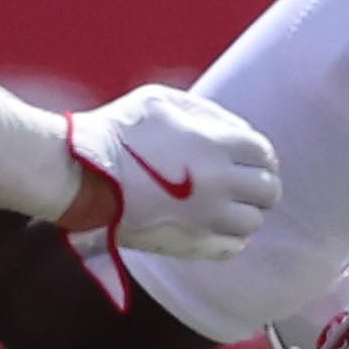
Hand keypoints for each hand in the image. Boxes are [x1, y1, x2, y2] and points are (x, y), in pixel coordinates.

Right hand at [67, 84, 278, 258]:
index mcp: (216, 144)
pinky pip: (232, 247)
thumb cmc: (117, 132)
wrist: (80, 176)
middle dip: (258, 184)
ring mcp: (207, 217)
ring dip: (244, 212)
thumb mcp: (162, 101)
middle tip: (242, 184)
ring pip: (253, 221)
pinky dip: (230, 238)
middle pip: (268, 190)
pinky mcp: (191, 244)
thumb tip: (233, 128)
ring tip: (225, 206)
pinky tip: (213, 225)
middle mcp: (220, 183)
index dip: (258, 155)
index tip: (247, 158)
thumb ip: (204, 111)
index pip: (264, 153)